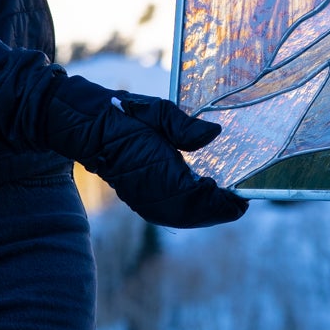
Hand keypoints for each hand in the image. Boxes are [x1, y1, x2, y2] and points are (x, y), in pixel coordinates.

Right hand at [39, 72, 248, 228]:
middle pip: (195, 213)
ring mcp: (145, 201)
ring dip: (206, 213)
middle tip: (240, 201)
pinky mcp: (140, 201)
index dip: (224, 201)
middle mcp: (152, 194)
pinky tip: (203, 201)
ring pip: (184, 217)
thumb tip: (215, 133)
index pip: (200, 197)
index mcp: (159, 172)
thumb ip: (187, 126)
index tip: (243, 197)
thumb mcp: (157, 111)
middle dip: (219, 209)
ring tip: (227, 202)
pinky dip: (192, 212)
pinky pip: (172, 214)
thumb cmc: (124, 114)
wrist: (87, 127)